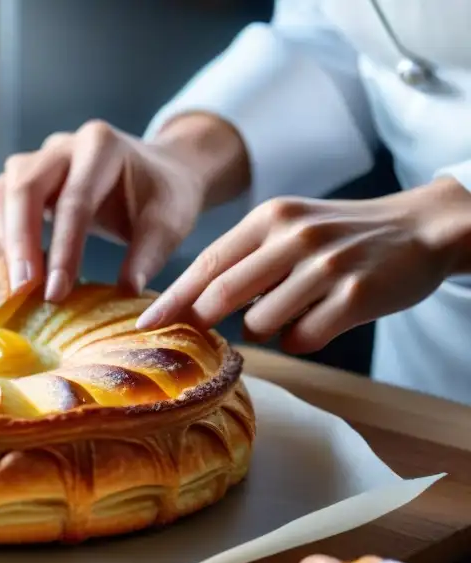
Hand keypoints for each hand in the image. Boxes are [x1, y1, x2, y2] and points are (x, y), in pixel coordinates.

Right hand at [0, 116, 247, 302]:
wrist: (155, 170)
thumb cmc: (162, 195)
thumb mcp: (171, 220)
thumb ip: (150, 253)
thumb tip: (126, 291)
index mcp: (100, 147)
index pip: (73, 200)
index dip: (63, 250)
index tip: (57, 294)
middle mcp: (60, 148)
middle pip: (21, 187)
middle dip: (18, 242)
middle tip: (23, 289)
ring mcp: (32, 162)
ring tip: (18, 284)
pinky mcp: (15, 182)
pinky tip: (3, 266)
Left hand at [135, 177, 470, 353]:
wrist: (422, 228)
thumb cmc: (341, 236)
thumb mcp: (289, 227)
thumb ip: (244, 258)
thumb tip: (192, 305)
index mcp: (270, 218)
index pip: (207, 264)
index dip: (173, 300)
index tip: (145, 326)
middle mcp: (295, 237)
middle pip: (223, 296)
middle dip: (206, 322)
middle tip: (202, 336)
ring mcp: (327, 266)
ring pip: (260, 324)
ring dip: (264, 331)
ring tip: (292, 310)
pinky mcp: (356, 296)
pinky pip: (302, 339)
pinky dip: (301, 339)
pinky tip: (318, 321)